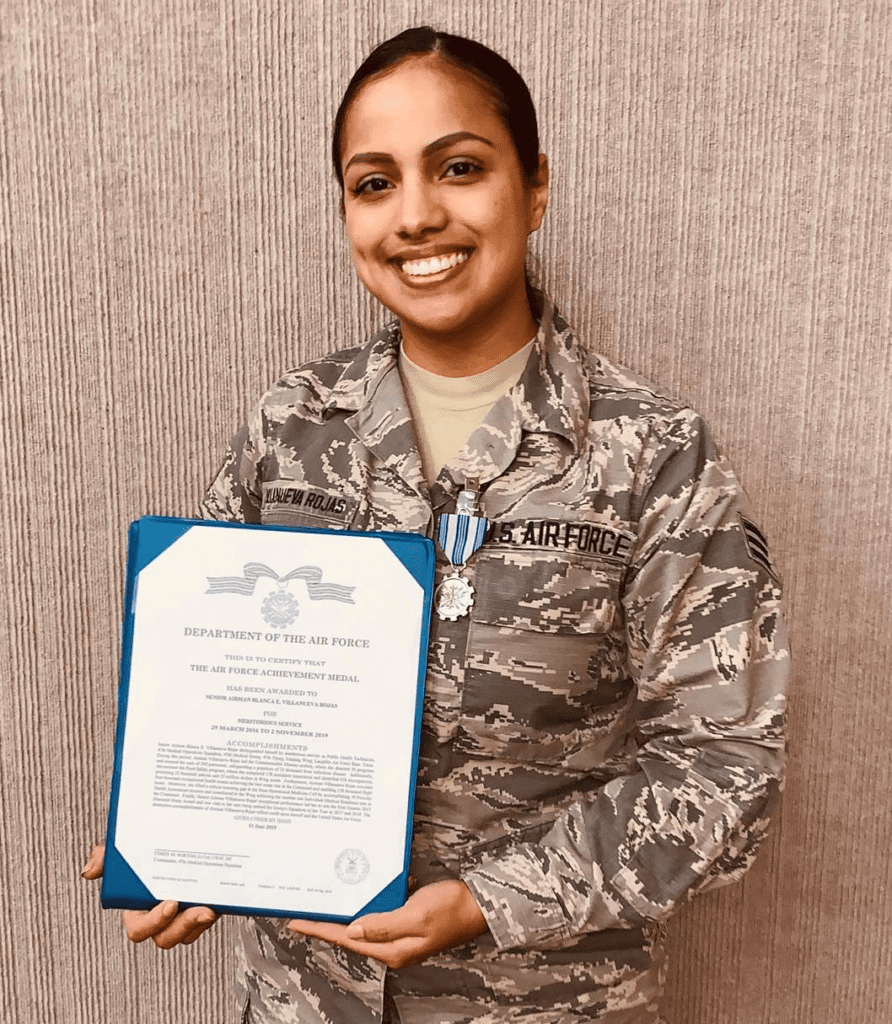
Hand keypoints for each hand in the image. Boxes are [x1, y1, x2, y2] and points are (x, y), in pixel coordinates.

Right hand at [81, 842, 217, 947]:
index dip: (151, 922)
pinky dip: (213, 914)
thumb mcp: (130, 846)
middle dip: (178, 927)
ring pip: (186, 933)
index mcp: (139, 904)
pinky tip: (221, 902)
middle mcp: (161, 913)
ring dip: (196, 925)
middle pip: (164, 937)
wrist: (191, 834)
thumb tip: (89, 871)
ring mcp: (184, 911)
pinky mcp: (206, 905)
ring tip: (208, 910)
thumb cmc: (152, 846)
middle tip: (192, 909)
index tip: (169, 903)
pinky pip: (207, 921)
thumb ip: (107, 856)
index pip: (138, 927)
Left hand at [287, 879, 487, 968]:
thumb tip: (352, 931)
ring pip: (363, 924)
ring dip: (346, 912)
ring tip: (324, 902)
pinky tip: (363, 891)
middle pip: (350, 934)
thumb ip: (383, 924)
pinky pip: (380, 914)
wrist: (478, 905)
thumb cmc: (452, 909)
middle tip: (303, 911)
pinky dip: (369, 903)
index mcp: (392, 949)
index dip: (319, 930)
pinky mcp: (406, 923)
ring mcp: (399, 936)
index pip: (346, 939)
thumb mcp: (416, 915)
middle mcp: (392, 946)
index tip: (296, 922)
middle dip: (326, 922)